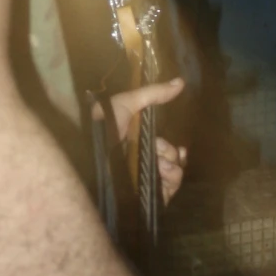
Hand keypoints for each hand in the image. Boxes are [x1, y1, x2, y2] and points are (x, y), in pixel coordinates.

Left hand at [110, 77, 187, 205]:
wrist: (94, 156)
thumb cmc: (106, 127)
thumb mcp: (127, 103)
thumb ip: (153, 94)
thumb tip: (181, 81)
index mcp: (135, 145)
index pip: (161, 148)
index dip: (172, 146)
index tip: (178, 142)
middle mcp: (140, 163)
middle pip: (170, 158)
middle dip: (169, 151)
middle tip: (158, 147)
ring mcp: (145, 180)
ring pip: (174, 171)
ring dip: (172, 162)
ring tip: (160, 161)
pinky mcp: (149, 194)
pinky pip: (171, 187)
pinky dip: (173, 176)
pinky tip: (163, 169)